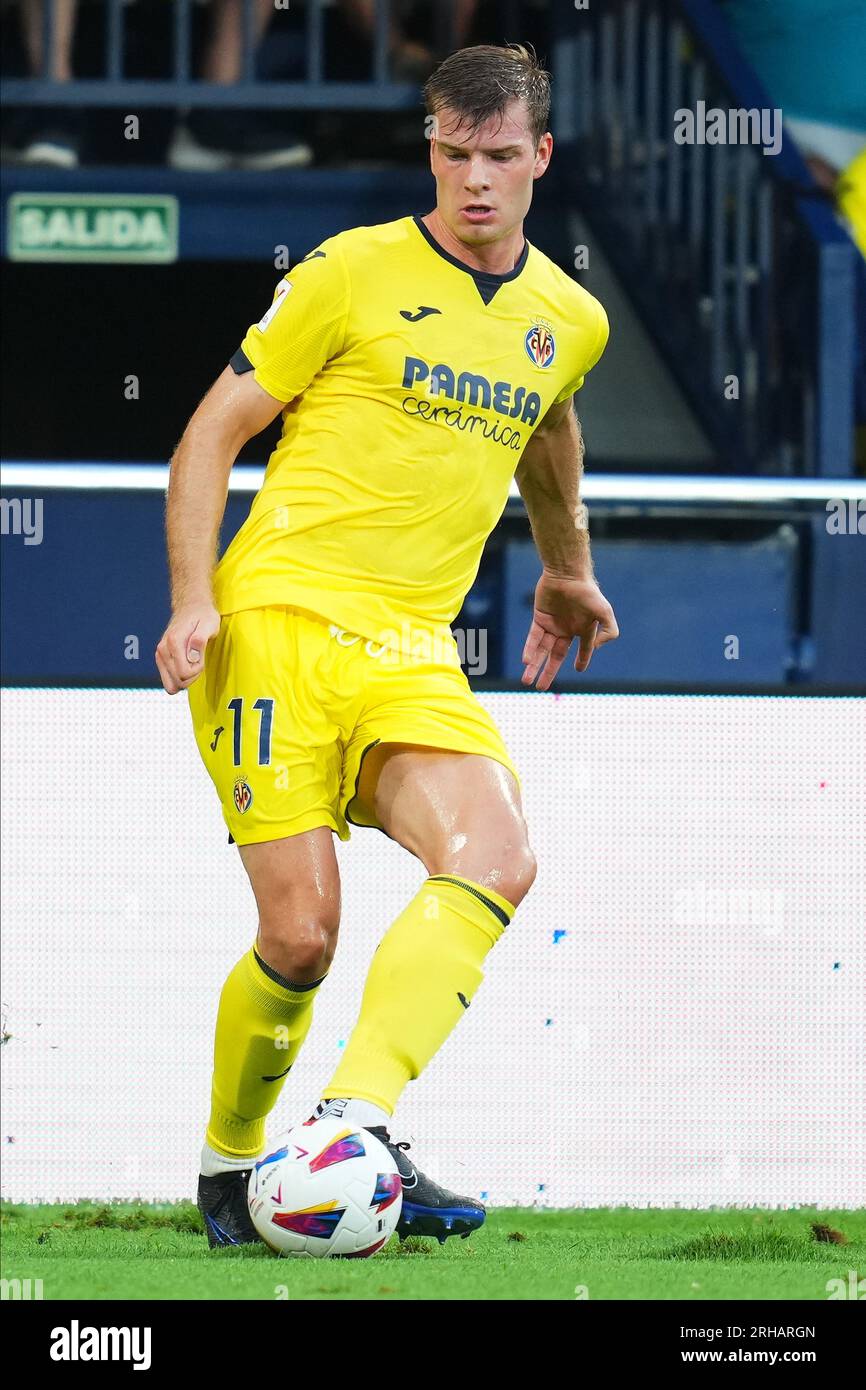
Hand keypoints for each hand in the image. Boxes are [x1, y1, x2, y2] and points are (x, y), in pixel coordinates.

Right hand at [155, 601, 220, 693]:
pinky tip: (187, 663)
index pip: (184, 674)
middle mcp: (162, 649)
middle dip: (192, 676)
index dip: (197, 670)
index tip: (202, 657)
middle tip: (198, 659)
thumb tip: (192, 657)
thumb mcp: (209, 624)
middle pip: (178, 681)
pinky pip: (168, 681)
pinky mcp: (160, 658)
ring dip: (186, 677)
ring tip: (193, 660)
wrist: (191, 606)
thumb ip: (200, 640)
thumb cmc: (203, 615)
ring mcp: (159, 654)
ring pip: (172, 684)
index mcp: (173, 642)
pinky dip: (179, 677)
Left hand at [521, 572, 618, 689]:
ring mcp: (552, 625)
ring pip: (542, 650)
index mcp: (584, 629)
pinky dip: (530, 649)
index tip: (579, 670)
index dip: (582, 660)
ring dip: (535, 665)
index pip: (583, 650)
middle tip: (541, 688)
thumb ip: (609, 632)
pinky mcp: (539, 618)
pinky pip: (533, 637)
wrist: (567, 574)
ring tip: (527, 681)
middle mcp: (567, 629)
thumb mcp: (605, 612)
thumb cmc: (587, 592)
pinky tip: (526, 661)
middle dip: (548, 672)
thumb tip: (597, 649)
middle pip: (556, 656)